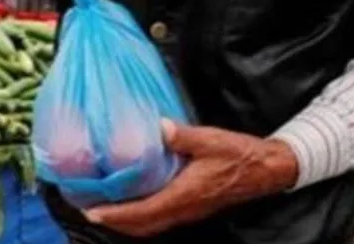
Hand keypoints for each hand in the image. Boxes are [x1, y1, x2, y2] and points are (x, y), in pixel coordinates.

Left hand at [84, 120, 299, 237]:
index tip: (93, 211)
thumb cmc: (239, 154)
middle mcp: (184, 209)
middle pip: (142, 225)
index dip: (117, 214)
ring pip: (151, 225)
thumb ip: (184, 136)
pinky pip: (160, 219)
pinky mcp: (192, 207)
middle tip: (87, 208)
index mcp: (185, 195)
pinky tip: (130, 201)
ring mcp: (188, 211)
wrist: (266, 169)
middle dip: (114, 221)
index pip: (144, 212)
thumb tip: (161, 127)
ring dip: (126, 221)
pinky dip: (140, 216)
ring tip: (102, 207)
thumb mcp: (211, 140)